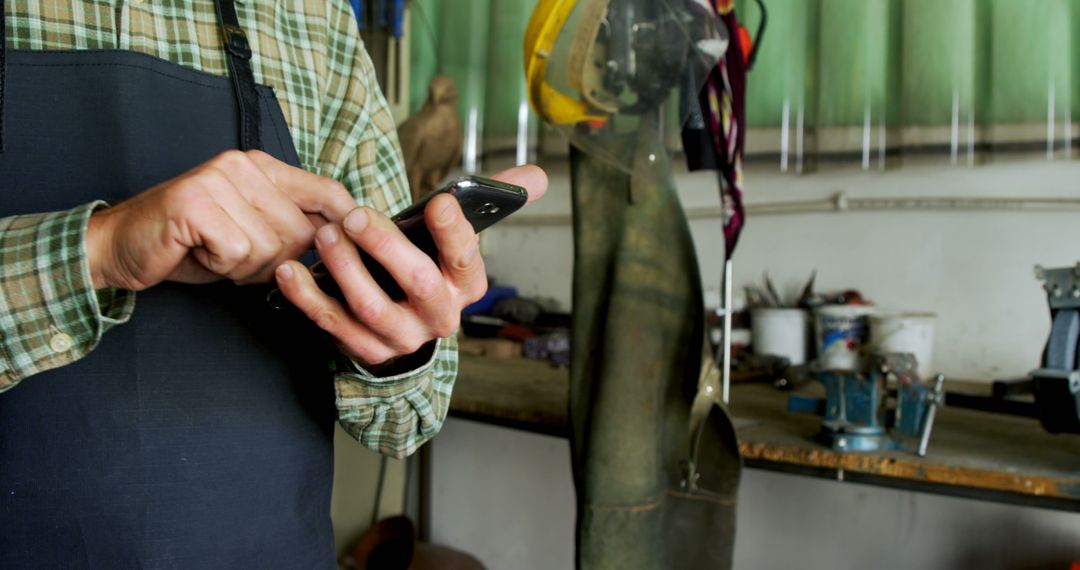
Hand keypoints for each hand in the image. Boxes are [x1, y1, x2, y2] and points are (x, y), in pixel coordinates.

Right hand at [86, 150, 358, 289]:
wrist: (121, 247)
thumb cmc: (191, 244)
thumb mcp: (252, 231)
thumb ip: (292, 227)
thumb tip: (346, 240)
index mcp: (262, 167)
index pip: (327, 190)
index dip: (350, 222)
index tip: (358, 247)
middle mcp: (243, 165)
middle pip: (302, 231)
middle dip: (277, 261)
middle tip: (239, 258)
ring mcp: (217, 180)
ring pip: (272, 246)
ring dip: (246, 267)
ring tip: (216, 254)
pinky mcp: (195, 203)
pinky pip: (238, 251)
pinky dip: (222, 267)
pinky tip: (200, 254)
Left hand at [273, 165, 548, 365]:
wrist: (407, 331)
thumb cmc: (428, 269)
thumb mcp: (457, 241)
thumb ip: (496, 203)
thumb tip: (539, 176)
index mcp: (466, 285)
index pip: (467, 259)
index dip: (455, 233)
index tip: (441, 201)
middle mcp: (439, 316)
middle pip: (418, 284)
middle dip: (386, 248)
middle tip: (356, 215)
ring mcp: (403, 338)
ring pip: (372, 307)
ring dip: (345, 269)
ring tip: (325, 235)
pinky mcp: (367, 351)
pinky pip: (334, 326)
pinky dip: (308, 299)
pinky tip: (290, 270)